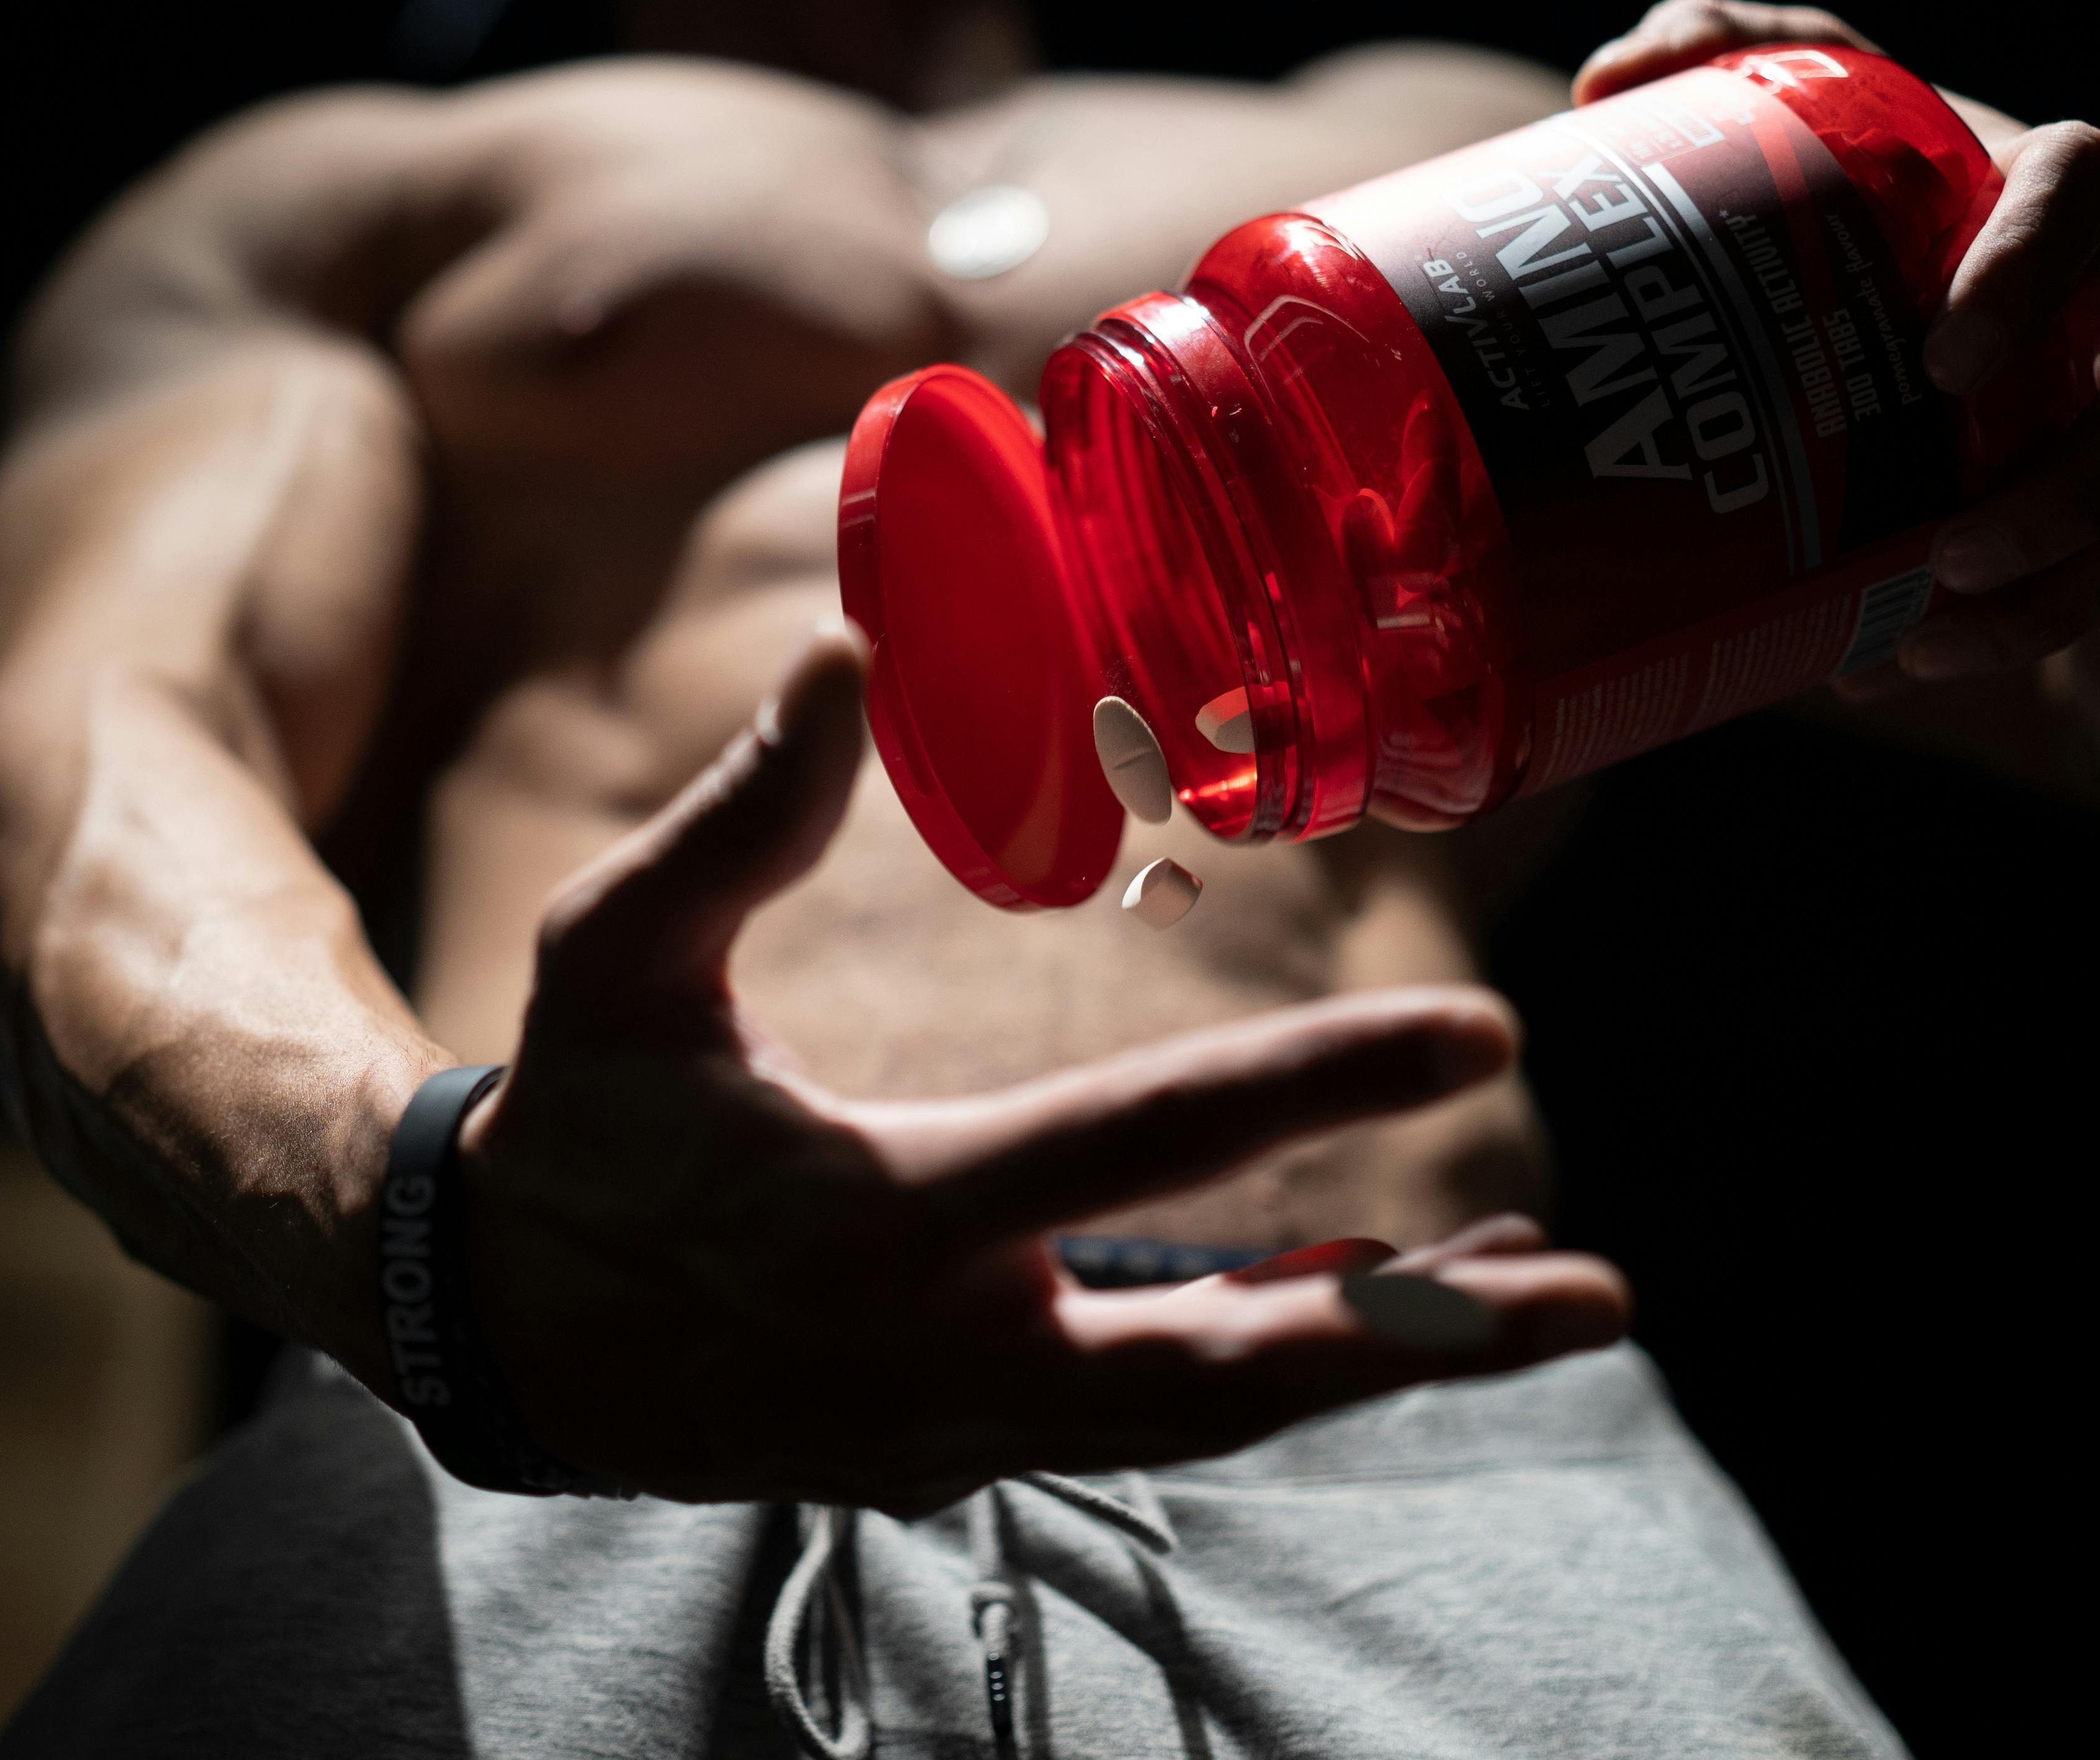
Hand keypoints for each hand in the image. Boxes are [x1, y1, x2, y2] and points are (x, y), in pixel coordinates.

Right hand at [455, 626, 1631, 1509]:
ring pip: (1210, 1409)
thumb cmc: (571, 1125)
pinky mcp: (958, 1451)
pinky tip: (1371, 1306)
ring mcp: (958, 1424)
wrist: (497, 1336)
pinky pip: (1148, 1414)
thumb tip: (838, 648)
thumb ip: (733, 815)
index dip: (1318, 1082)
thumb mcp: (612, 956)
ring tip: (1537, 1296)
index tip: (1482, 1027)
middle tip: (1602, 1294)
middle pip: (1227, 1364)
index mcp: (875, 1212)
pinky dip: (1269, 1363)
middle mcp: (941, 1347)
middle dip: (1423, 1336)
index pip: (1139, 1141)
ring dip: (1378, 1352)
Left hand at [1577, 0, 2099, 693]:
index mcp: (2051, 192)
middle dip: (2081, 470)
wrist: (2003, 330)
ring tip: (1931, 611)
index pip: (2080, 181)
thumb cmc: (1901, 222)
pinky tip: (1918, 656)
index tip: (1943, 358)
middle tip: (1948, 525)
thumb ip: (1731, 63)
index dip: (2026, 260)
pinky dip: (2035, 622)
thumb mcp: (1831, 130)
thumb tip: (1603, 83)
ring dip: (2061, 558)